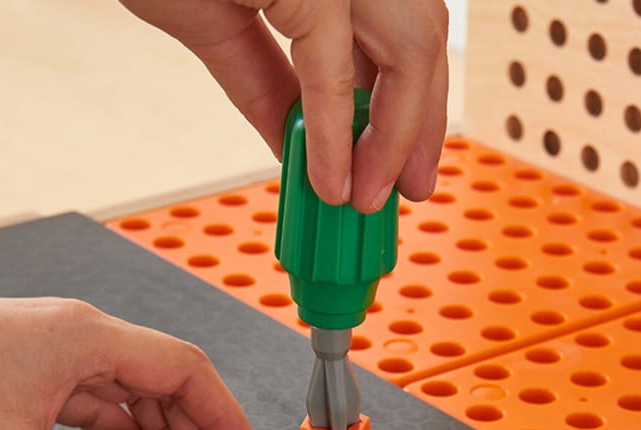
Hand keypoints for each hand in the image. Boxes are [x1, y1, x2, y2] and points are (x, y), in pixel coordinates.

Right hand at [119, 0, 448, 212]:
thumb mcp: (220, 22)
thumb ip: (267, 83)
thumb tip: (301, 147)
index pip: (400, 34)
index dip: (407, 105)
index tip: (397, 161)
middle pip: (420, 40)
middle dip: (417, 126)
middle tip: (404, 189)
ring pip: (409, 49)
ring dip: (394, 136)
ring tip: (367, 196)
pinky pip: (332, 68)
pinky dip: (333, 133)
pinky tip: (330, 181)